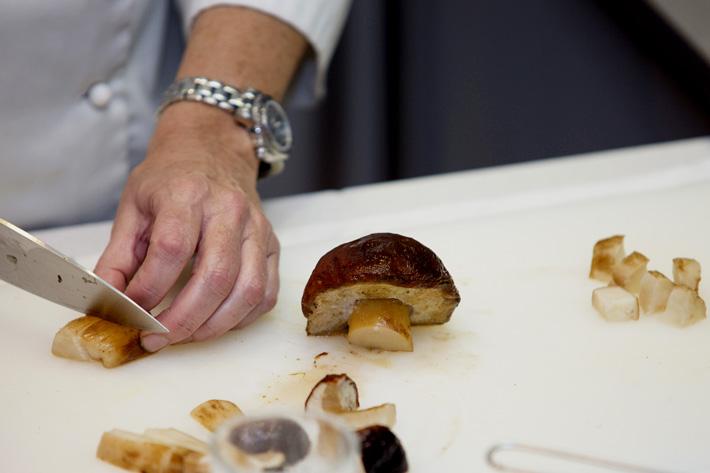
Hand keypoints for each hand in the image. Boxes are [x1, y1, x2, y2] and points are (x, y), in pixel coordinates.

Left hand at [94, 103, 279, 350]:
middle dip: (182, 319)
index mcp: (188, 195)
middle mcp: (230, 211)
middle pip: (215, 276)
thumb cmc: (171, 179)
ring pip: (247, 290)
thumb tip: (106, 301)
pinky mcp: (272, 246)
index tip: (130, 309)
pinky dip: (242, 318)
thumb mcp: (133, 206)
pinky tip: (215, 322)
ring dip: (214, 325)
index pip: (172, 249)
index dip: (148, 288)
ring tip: (185, 335)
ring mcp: (257, 229)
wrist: (213, 152)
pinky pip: (266, 293)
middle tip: (155, 338)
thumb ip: (118, 257)